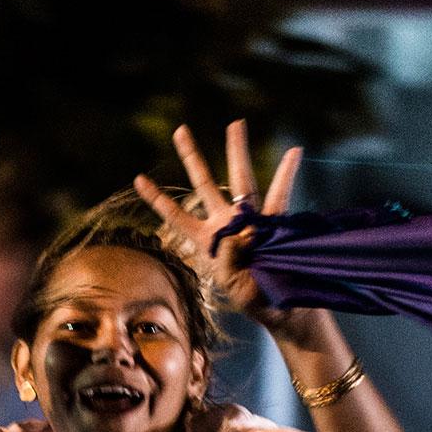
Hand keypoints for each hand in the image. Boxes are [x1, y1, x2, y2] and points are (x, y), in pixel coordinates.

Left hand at [133, 120, 307, 336]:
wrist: (284, 307)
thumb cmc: (255, 298)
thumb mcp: (231, 284)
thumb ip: (226, 260)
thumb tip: (236, 234)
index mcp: (208, 241)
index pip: (177, 216)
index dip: (158, 199)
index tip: (137, 178)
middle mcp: (227, 223)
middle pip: (205, 183)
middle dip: (192, 157)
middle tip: (180, 129)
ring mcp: (251, 219)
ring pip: (242, 179)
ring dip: (237, 151)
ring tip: (235, 124)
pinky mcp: (276, 223)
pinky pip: (281, 195)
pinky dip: (287, 174)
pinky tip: (294, 151)